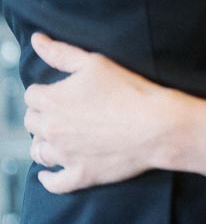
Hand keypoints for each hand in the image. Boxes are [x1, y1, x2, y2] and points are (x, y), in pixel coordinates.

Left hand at [24, 33, 171, 193]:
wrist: (156, 125)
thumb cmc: (128, 90)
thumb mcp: (94, 63)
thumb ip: (60, 52)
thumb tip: (36, 40)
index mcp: (51, 100)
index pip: (31, 95)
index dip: (45, 91)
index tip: (60, 92)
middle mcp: (51, 129)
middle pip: (31, 123)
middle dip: (43, 116)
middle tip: (63, 112)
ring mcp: (65, 155)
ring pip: (38, 151)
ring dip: (44, 143)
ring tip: (58, 138)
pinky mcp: (80, 175)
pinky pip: (53, 183)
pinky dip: (48, 178)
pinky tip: (48, 173)